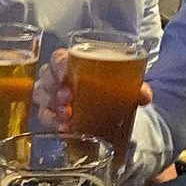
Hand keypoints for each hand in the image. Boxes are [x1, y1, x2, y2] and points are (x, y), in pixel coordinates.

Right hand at [33, 48, 152, 132]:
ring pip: (42, 95)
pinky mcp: (52, 114)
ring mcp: (53, 95)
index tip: (65, 74)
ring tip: (66, 114)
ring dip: (51, 105)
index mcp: (75, 63)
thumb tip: (144, 95)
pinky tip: (64, 128)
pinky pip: (44, 116)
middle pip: (47, 75)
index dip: (58, 64)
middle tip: (67, 98)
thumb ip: (135, 89)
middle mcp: (60, 77)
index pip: (59, 57)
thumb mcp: (125, 87)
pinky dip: (52, 122)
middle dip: (54, 87)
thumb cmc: (111, 89)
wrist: (110, 111)